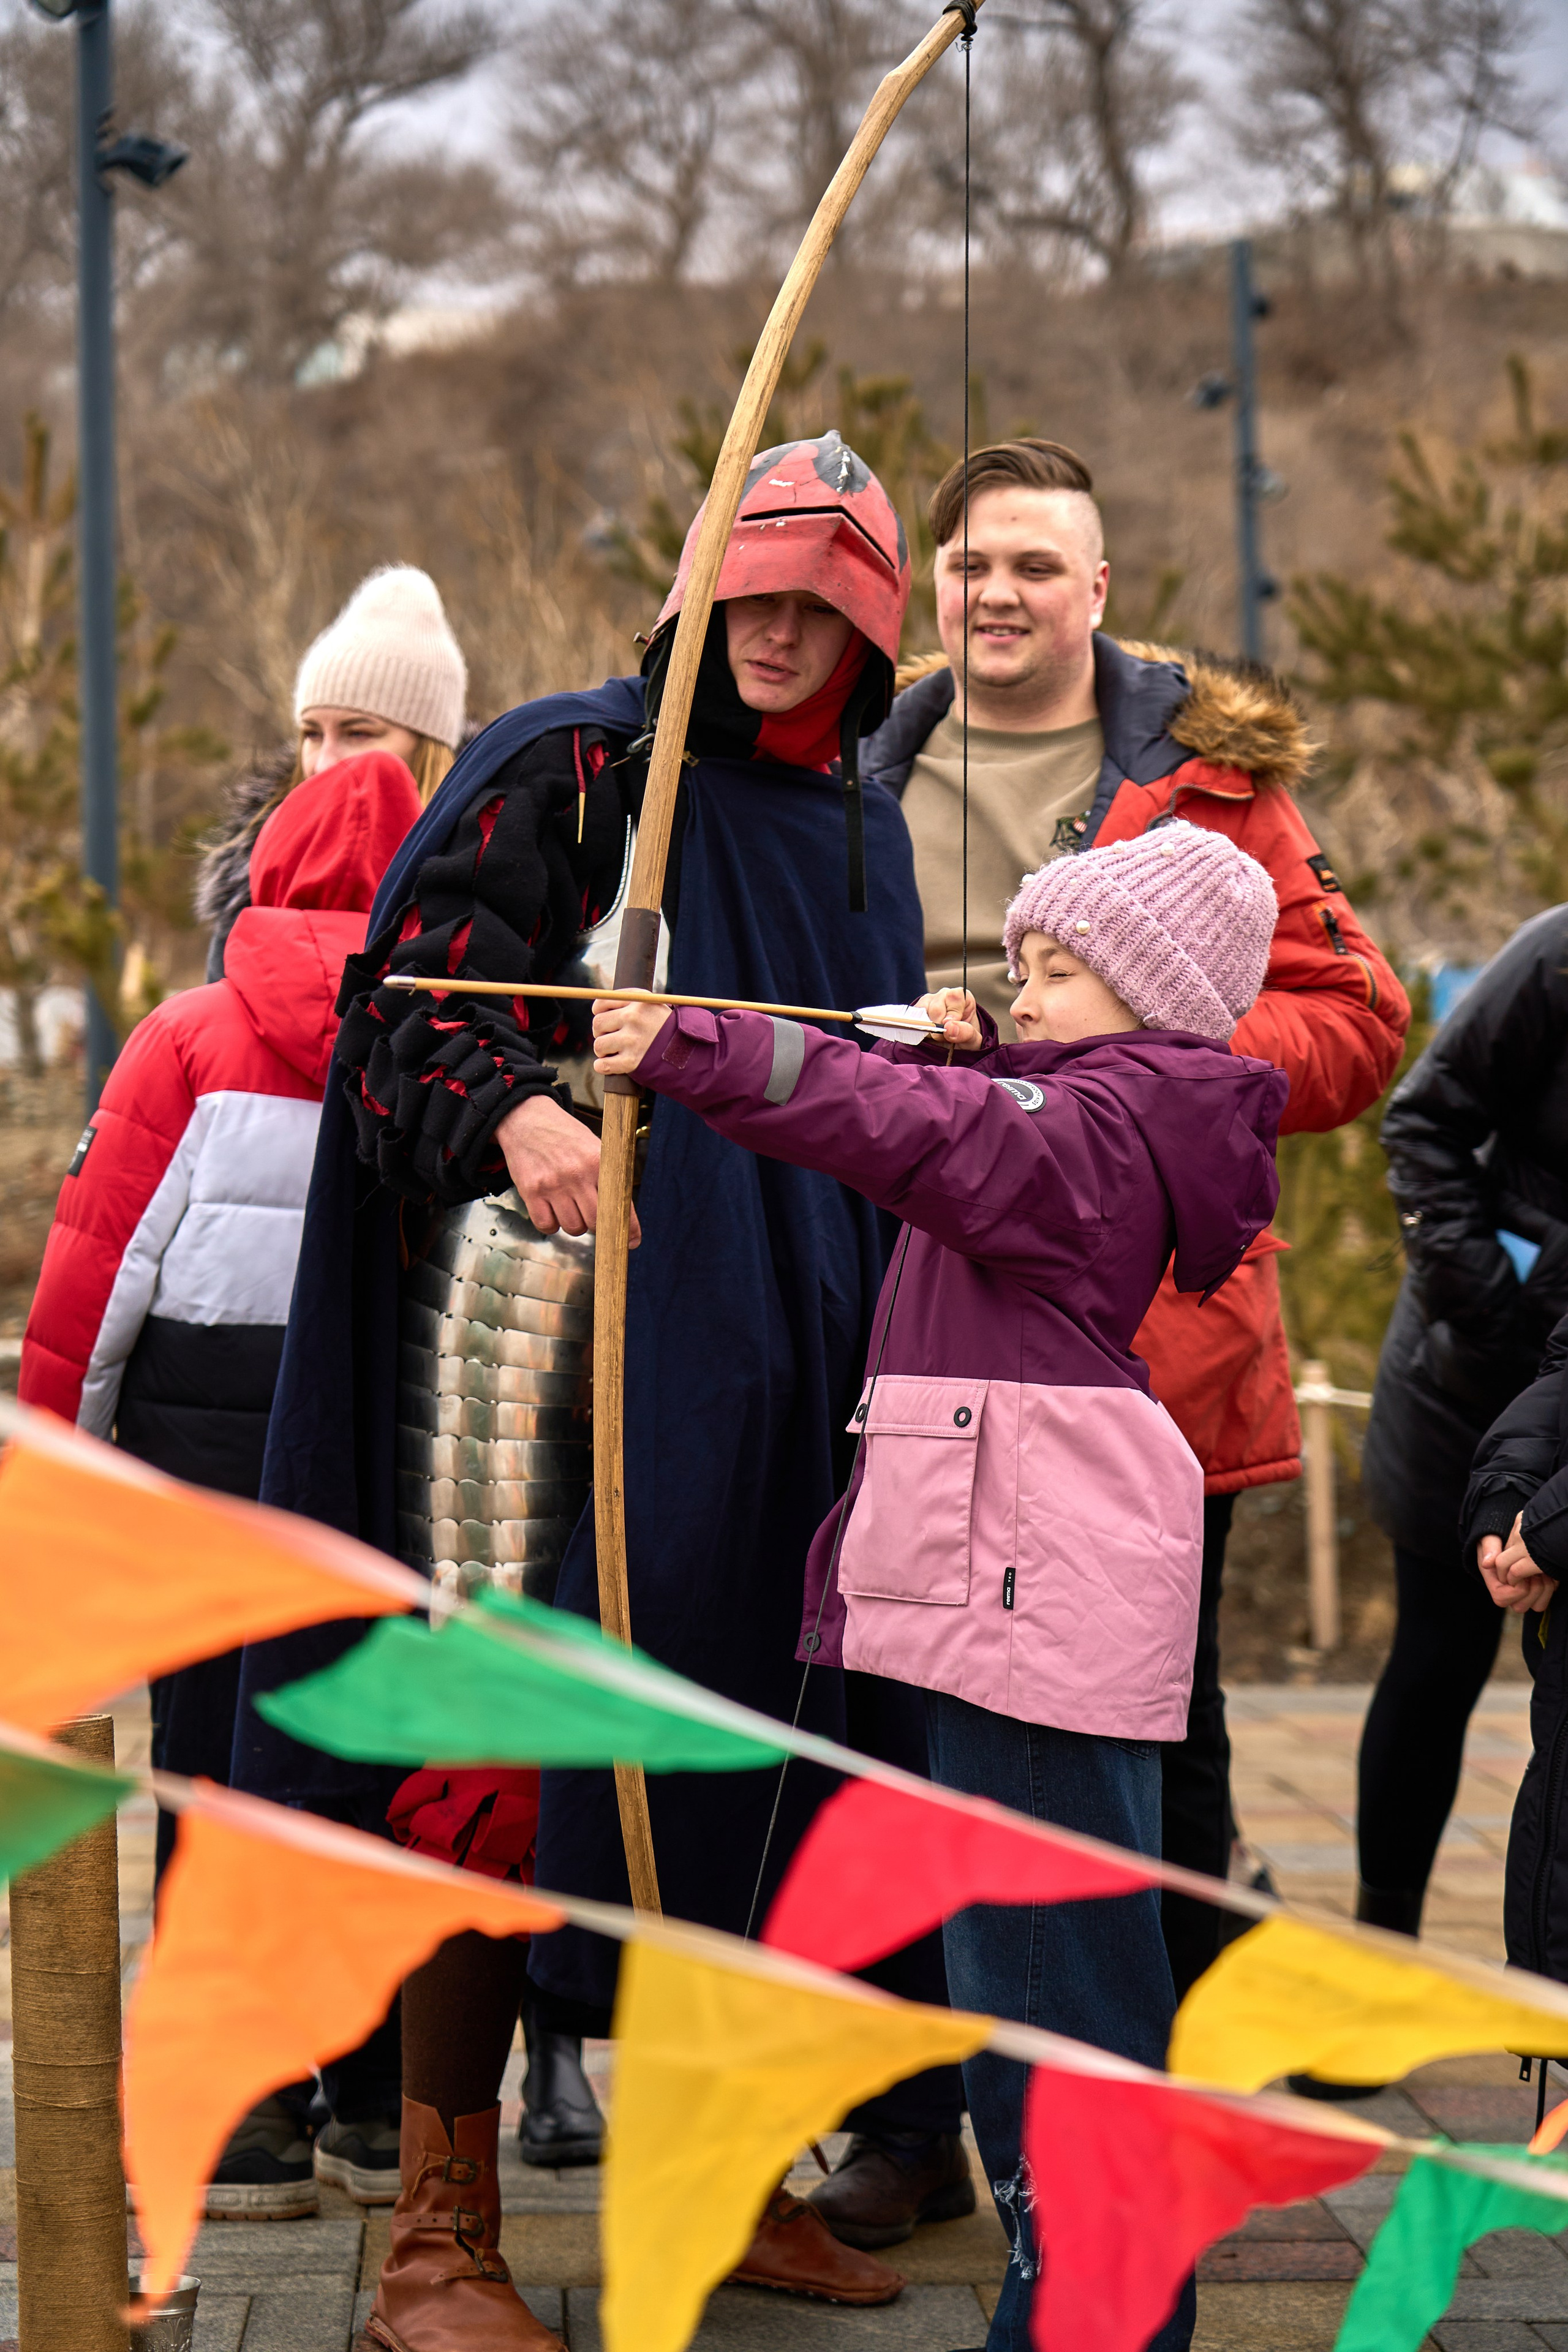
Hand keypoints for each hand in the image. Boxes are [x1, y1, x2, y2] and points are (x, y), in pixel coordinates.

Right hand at [494, 1092, 640, 1246]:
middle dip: (597, 1226)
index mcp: (598, 1161)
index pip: (619, 1203)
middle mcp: (577, 1174)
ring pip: (572, 1227)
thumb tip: (623, 1215)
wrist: (526, 1119)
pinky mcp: (531, 1191)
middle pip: (595, 1222)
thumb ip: (608, 1176)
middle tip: (592, 1217)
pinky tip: (552, 1209)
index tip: (632, 1242)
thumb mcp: (593, 1147)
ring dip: (574, 1224)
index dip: (628, 1228)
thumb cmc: (564, 1137)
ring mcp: (553, 1184)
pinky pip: (546, 1226)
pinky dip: (551, 1224)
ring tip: (569, 1206)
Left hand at [592, 997, 669, 1075]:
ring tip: (612, 1052)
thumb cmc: (669, 1029)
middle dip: (600, 1032)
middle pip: (598, 1024)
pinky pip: (603, 1065)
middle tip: (609, 1037)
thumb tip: (602, 1006)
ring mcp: (632, 1040)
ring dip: (602, 1051)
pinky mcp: (632, 1062)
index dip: (598, 1012)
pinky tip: (607, 1065)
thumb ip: (632, 1002)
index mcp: (638, 1002)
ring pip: (599, 1045)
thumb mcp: (655, 1006)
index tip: (605, 1019)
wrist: (690, 1053)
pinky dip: (602, 1066)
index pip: (602, 1002)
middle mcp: (634, 1018)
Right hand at [920, 987, 981, 1050]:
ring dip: (928, 1029)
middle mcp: (944, 995)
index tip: (952, 1027)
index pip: (954, 996)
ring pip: (921, 1013)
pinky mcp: (915, 1010)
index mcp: (962, 996)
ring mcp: (928, 1001)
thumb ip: (965, 1032)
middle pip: (936, 1007)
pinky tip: (927, 1035)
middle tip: (945, 1037)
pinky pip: (911, 1019)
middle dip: (939, 1027)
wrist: (956, 1048)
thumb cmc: (967, 1040)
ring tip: (937, 1036)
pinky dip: (918, 1030)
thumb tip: (948, 1026)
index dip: (953, 1013)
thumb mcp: (974, 1040)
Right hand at [1478, 1513, 1556, 1613]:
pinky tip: (1548, 1575)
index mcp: (1494, 1582)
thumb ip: (1489, 1549)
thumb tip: (1488, 1563)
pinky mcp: (1533, 1592)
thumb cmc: (1496, 1541)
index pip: (1502, 1598)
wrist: (1506, 1540)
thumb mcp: (1489, 1540)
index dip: (1515, 1589)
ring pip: (1535, 1606)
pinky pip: (1544, 1601)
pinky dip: (1550, 1589)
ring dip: (1543, 1590)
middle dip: (1532, 1591)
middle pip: (1520, 1607)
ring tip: (1542, 1573)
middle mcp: (1507, 1592)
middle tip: (1535, 1574)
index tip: (1523, 1573)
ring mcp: (1520, 1594)